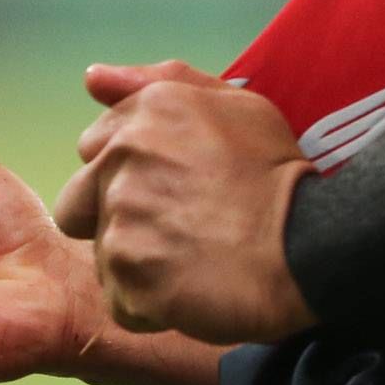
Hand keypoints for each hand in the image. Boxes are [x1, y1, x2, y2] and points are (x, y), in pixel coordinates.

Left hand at [52, 62, 314, 343]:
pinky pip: (120, 302)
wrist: (306, 244)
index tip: (174, 189)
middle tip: (174, 231)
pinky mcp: (126, 275)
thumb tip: (92, 77)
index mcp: (149, 111)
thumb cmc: (278, 176)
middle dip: (113, 219)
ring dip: (136, 266)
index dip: (130, 173)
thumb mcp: (238, 106)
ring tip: (190, 264)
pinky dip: (150, 307)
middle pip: (77, 203)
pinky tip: (190, 293)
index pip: (93, 146)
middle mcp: (124, 156)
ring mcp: (121, 216)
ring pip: (101, 254)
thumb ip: (162, 82)